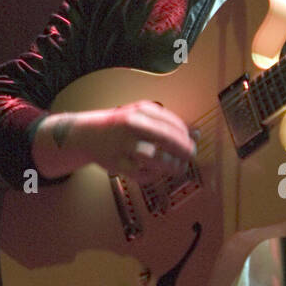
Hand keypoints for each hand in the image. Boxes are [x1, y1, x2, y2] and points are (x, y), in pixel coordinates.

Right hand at [35, 102, 195, 182]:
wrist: (88, 135)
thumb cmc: (122, 126)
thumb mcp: (144, 116)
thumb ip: (169, 125)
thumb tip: (197, 134)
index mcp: (141, 110)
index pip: (172, 124)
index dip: (186, 137)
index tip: (191, 144)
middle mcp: (132, 125)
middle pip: (167, 139)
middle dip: (184, 150)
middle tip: (190, 156)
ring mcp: (123, 145)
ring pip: (155, 157)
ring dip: (170, 165)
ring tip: (177, 167)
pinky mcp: (117, 163)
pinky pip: (142, 174)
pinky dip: (153, 175)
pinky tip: (155, 171)